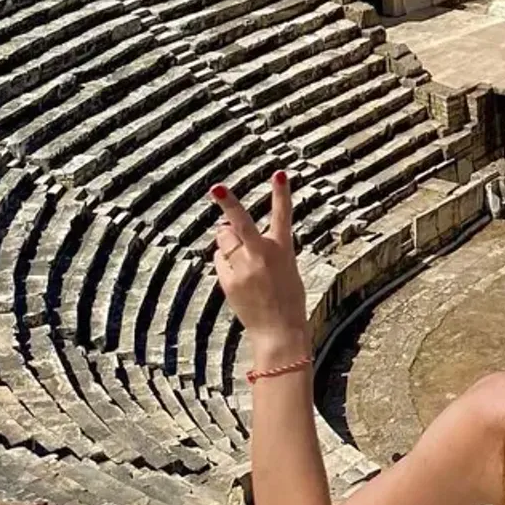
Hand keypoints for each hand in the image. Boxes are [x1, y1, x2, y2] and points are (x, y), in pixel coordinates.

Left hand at [209, 173, 307, 361]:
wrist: (279, 330)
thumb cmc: (287, 299)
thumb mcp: (286, 268)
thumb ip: (262, 248)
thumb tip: (229, 232)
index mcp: (283, 249)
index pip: (283, 215)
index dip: (281, 193)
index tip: (279, 174)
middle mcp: (262, 255)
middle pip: (240, 224)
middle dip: (228, 204)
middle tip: (217, 188)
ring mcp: (243, 268)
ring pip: (224, 242)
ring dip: (226, 241)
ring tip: (240, 257)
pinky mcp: (229, 281)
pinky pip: (220, 261)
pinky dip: (225, 263)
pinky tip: (238, 276)